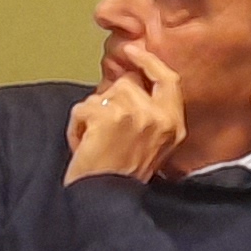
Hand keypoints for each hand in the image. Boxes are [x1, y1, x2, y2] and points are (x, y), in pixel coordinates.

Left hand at [65, 48, 183, 183]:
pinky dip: (76, 127)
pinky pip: (82, 108)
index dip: (150, 62)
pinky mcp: (108, 117)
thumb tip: (129, 84)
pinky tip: (84, 147)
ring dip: (91, 116)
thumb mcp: (152, 145)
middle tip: (102, 127)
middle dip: (109, 101)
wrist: (107, 201)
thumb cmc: (122, 176)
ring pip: (102, 95)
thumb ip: (150, 114)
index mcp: (174, 124)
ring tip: (96, 143)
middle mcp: (159, 117)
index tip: (133, 50)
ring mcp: (135, 114)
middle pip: (127, 84)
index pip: (168, 79)